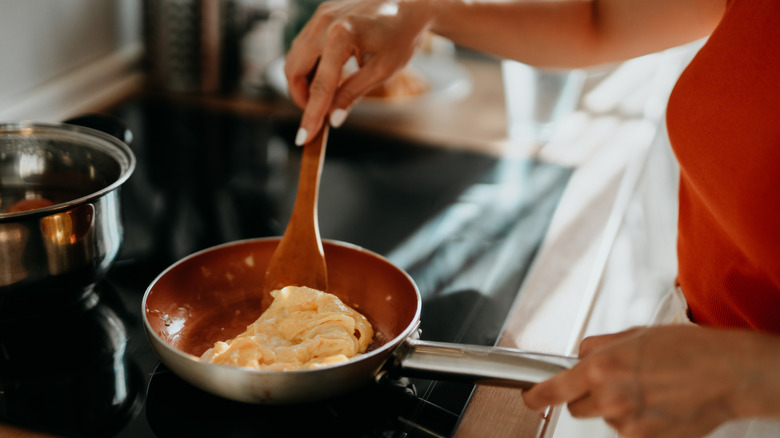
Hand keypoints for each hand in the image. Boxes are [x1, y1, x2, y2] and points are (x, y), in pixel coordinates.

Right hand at [284, 0, 432, 143]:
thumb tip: (334, 119)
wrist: (411, 3)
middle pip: (293, 69)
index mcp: (341, 36)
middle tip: (317, 113)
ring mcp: (320, 16)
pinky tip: (329, 74)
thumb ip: (353, 93)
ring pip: (295, 56)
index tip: (304, 138)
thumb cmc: (402, 35)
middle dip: (301, 97)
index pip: (320, 86)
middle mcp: (324, 23)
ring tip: (326, 94)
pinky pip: (304, 44)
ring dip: (303, 80)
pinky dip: (309, 64)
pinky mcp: (322, 14)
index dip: (311, 115)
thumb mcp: (382, 70)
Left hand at [522, 325, 779, 437]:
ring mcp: (628, 424)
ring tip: (648, 391)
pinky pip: (628, 432)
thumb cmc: (686, 350)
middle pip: (577, 407)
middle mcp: (610, 398)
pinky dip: (638, 422)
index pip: (553, 389)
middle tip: (616, 382)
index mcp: (601, 368)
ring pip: (605, 419)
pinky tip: (658, 406)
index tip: (530, 399)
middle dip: (588, 395)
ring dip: (616, 408)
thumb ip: (598, 346)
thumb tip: (580, 354)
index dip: (536, 396)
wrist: (726, 374)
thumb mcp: (632, 334)